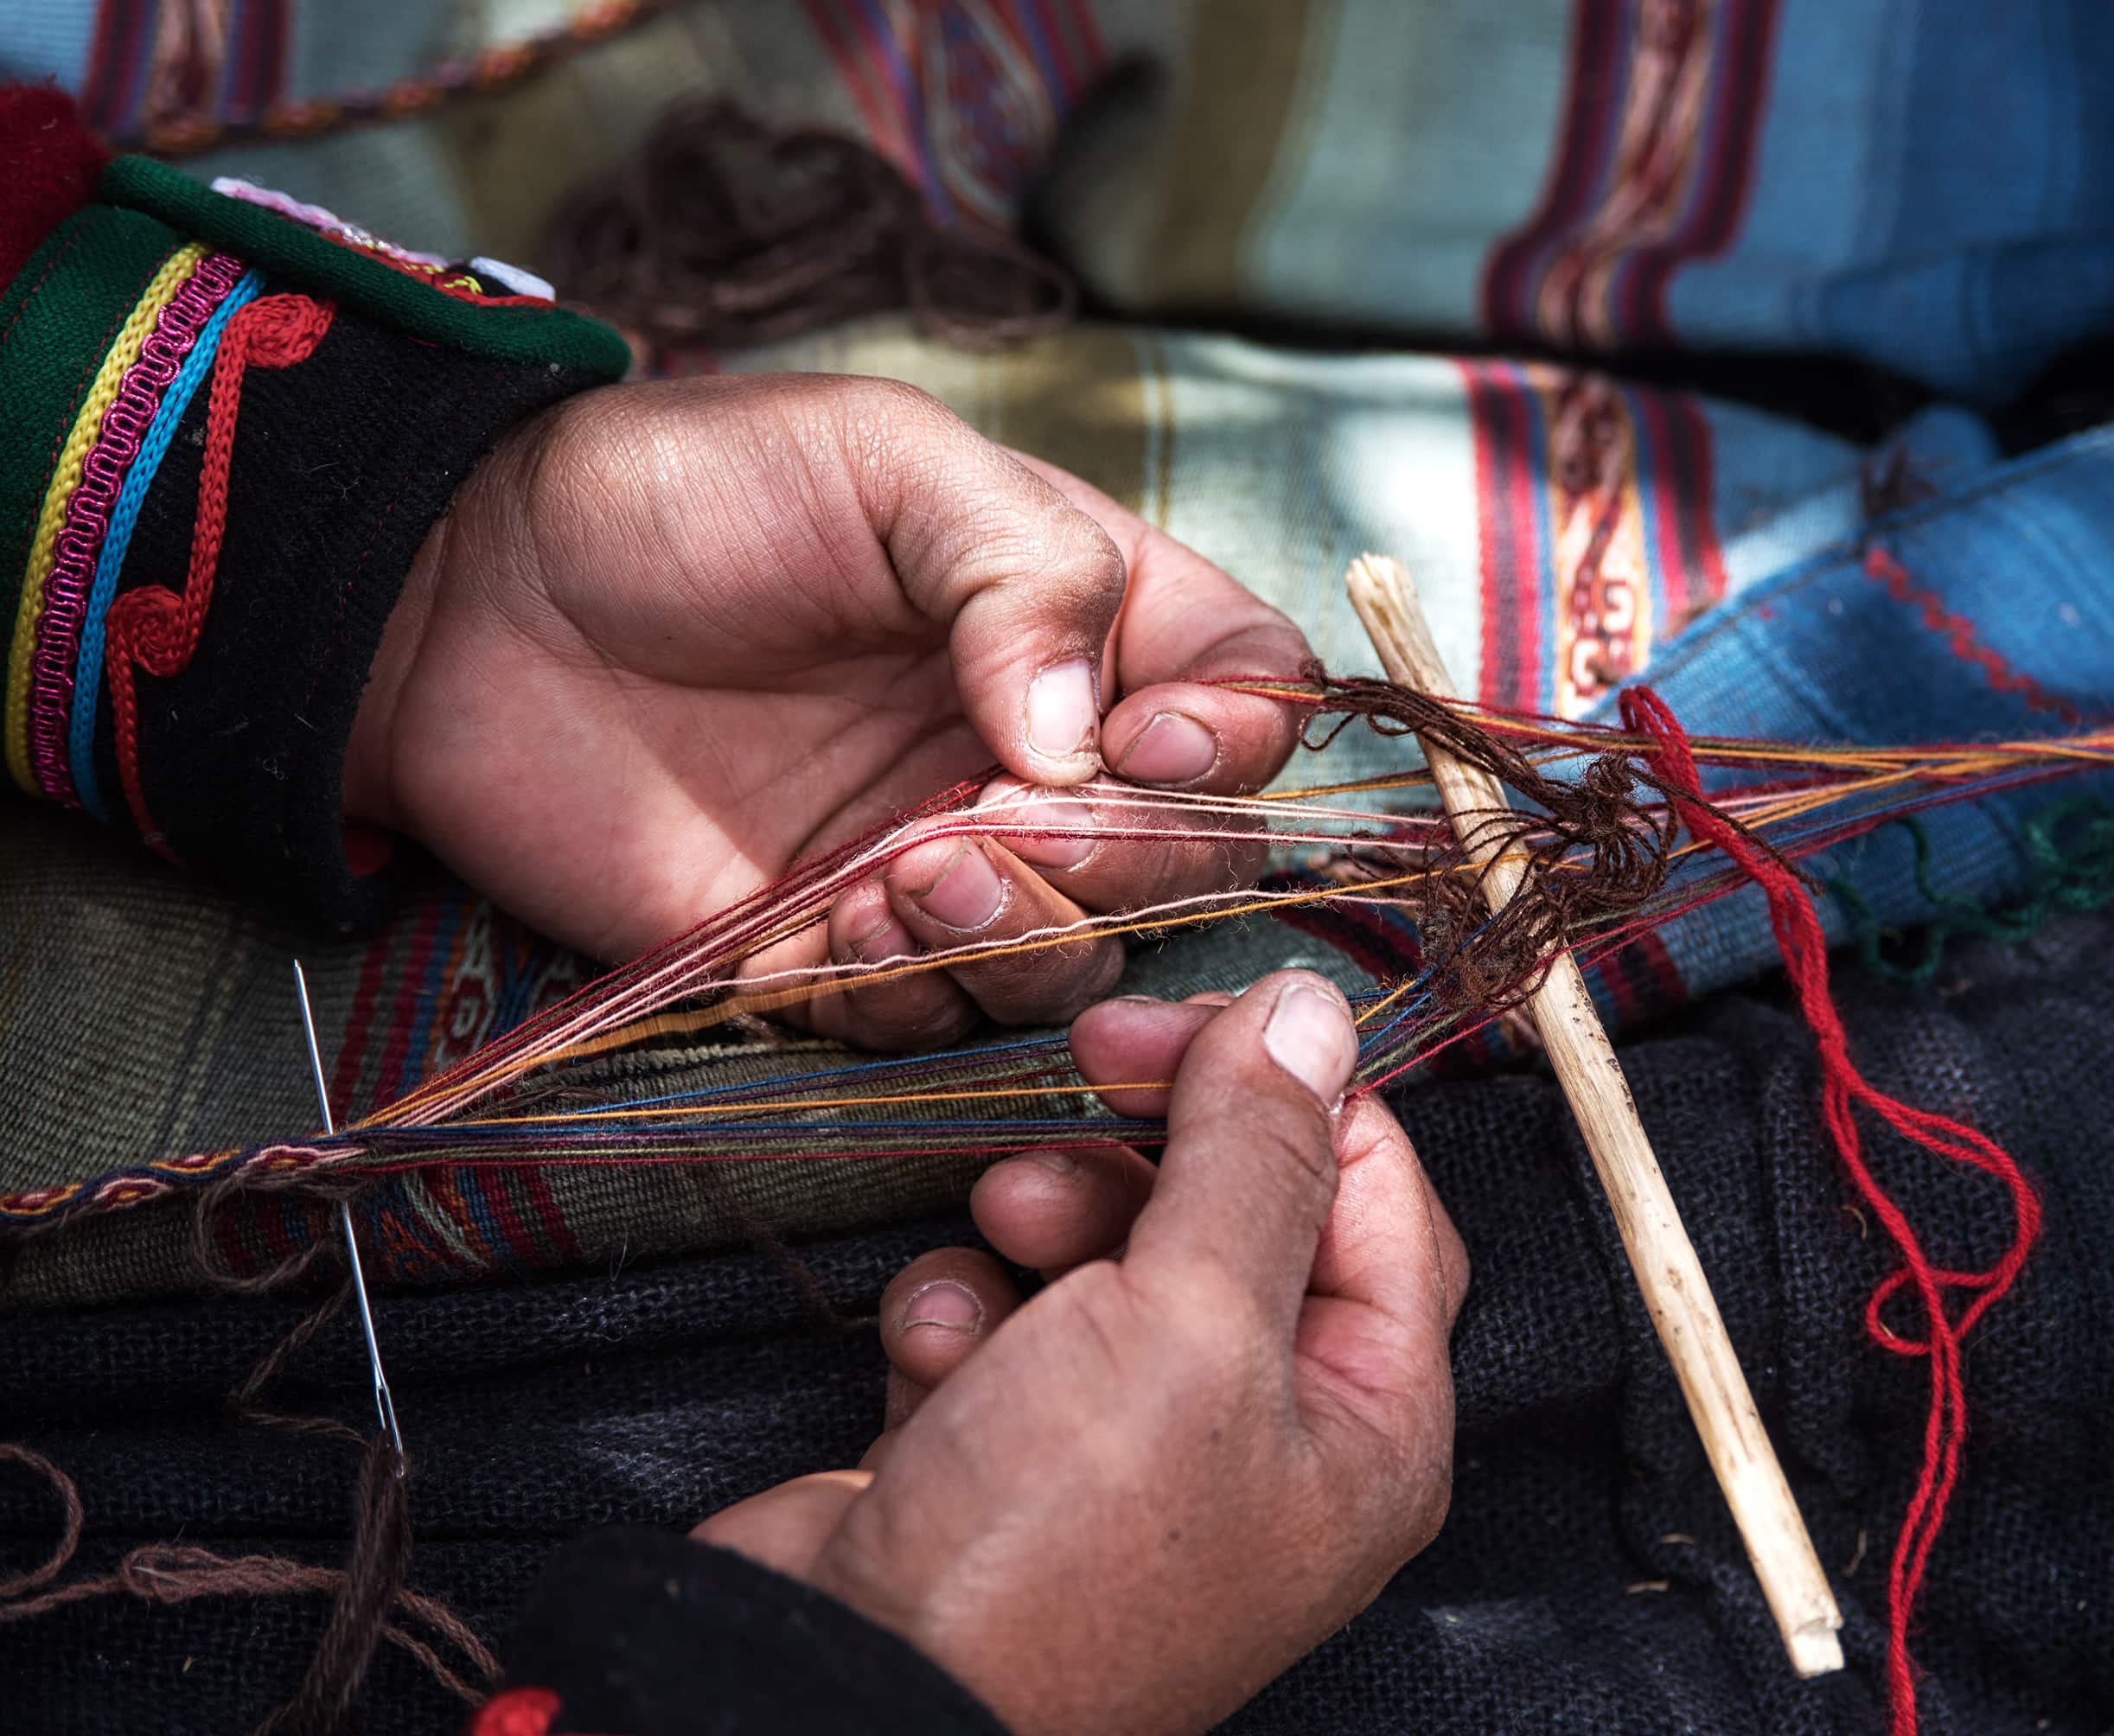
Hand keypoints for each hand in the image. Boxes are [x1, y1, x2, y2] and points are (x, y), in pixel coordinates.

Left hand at [344, 375, 1309, 1046]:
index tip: (1142, 738)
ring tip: (900, 873)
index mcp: (1082, 621)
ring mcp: (938, 861)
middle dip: (1119, 864)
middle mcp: (1035, 756)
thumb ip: (1028, 572)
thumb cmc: (688, 491)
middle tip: (995, 818)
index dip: (1237, 743)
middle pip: (1183, 860)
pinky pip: (922, 1017)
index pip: (1248, 702)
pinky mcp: (828, 952)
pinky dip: (896, 989)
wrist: (468, 596)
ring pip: (1070, 964)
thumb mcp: (886, 462)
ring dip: (1013, 941)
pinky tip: (817, 922)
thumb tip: (1087, 746)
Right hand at [693, 973, 1470, 1734]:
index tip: (1196, 1015)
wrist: (843, 1689)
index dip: (1294, 1088)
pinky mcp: (1002, 1452)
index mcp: (1366, 1425)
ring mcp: (1127, 1450)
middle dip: (1152, 1142)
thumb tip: (1314, 1013)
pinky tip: (935, 1354)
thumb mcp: (1193, 1319)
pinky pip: (1002, 1321)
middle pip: (1238, 1212)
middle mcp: (1262, 1439)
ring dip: (1045, 1214)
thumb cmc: (1051, 1555)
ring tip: (1001, 1232)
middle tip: (1088, 1065)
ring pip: (1108, 1251)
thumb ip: (1259, 1152)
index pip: (1380, 1195)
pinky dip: (962, 1312)